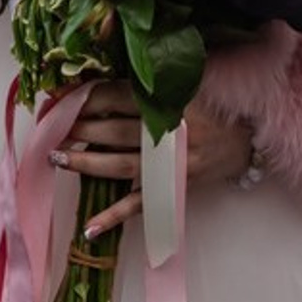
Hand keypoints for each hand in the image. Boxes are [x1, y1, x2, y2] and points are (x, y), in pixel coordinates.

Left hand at [50, 83, 254, 236]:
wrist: (250, 137)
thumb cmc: (212, 102)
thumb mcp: (184, 80)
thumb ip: (148, 78)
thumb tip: (103, 73)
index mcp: (165, 101)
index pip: (115, 96)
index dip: (84, 96)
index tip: (59, 97)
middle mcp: (165, 132)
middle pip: (113, 129)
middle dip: (79, 127)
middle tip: (51, 126)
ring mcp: (169, 166)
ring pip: (120, 164)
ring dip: (86, 162)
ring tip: (58, 157)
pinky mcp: (173, 190)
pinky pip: (140, 206)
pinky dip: (115, 217)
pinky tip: (90, 227)